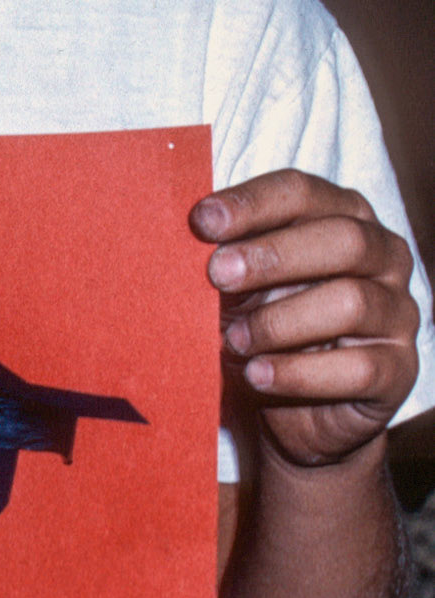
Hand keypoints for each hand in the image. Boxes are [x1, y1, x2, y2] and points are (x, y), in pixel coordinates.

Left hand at [190, 169, 417, 468]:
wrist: (295, 405)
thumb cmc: (265, 318)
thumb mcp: (243, 281)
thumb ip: (229, 253)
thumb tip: (196, 230)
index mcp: (345, 214)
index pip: (303, 191)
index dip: (253, 203)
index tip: (202, 221)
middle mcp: (384, 255)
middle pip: (343, 238)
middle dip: (273, 255)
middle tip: (217, 274)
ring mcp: (399, 312)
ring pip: (351, 302)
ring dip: (280, 321)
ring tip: (233, 339)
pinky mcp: (399, 370)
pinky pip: (357, 368)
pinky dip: (298, 372)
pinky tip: (258, 373)